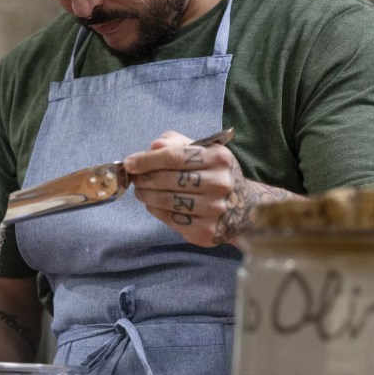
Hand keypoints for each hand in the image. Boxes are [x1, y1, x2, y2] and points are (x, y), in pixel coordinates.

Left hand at [123, 130, 302, 246]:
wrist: (243, 208)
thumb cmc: (214, 174)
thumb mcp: (202, 151)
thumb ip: (176, 144)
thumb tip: (154, 146)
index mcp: (219, 158)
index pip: (174, 156)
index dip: (147, 160)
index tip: (130, 163)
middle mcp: (220, 183)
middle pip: (169, 179)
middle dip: (145, 178)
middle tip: (135, 179)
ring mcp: (215, 209)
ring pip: (168, 201)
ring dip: (147, 195)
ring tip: (141, 191)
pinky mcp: (207, 231)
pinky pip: (172, 219)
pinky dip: (156, 211)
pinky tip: (153, 205)